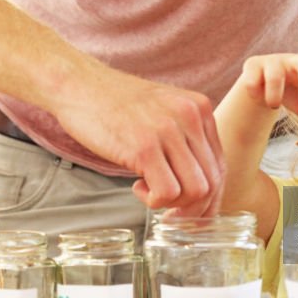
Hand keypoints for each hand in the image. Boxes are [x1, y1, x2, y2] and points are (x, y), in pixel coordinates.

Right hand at [55, 69, 224, 216]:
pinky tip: (137, 187)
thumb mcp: (163, 111)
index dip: (209, 198)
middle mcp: (190, 117)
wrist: (78, 84)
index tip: (192, 212)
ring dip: (173, 204)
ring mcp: (168, 131)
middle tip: (168, 212)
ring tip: (149, 191)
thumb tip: (199, 187)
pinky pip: (167, 192)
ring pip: (195, 191)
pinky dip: (154, 200)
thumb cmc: (115, 104)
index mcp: (199, 109)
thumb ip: (184, 138)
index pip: (220, 167)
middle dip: (193, 208)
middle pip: (212, 182)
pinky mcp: (144, 146)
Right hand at [236, 53, 297, 147]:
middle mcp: (295, 60)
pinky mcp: (253, 64)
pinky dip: (255, 94)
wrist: (264, 82)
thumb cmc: (292, 94)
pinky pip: (253, 82)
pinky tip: (257, 96)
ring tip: (273, 104)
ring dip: (274, 97)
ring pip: (275, 78)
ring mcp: (273, 60)